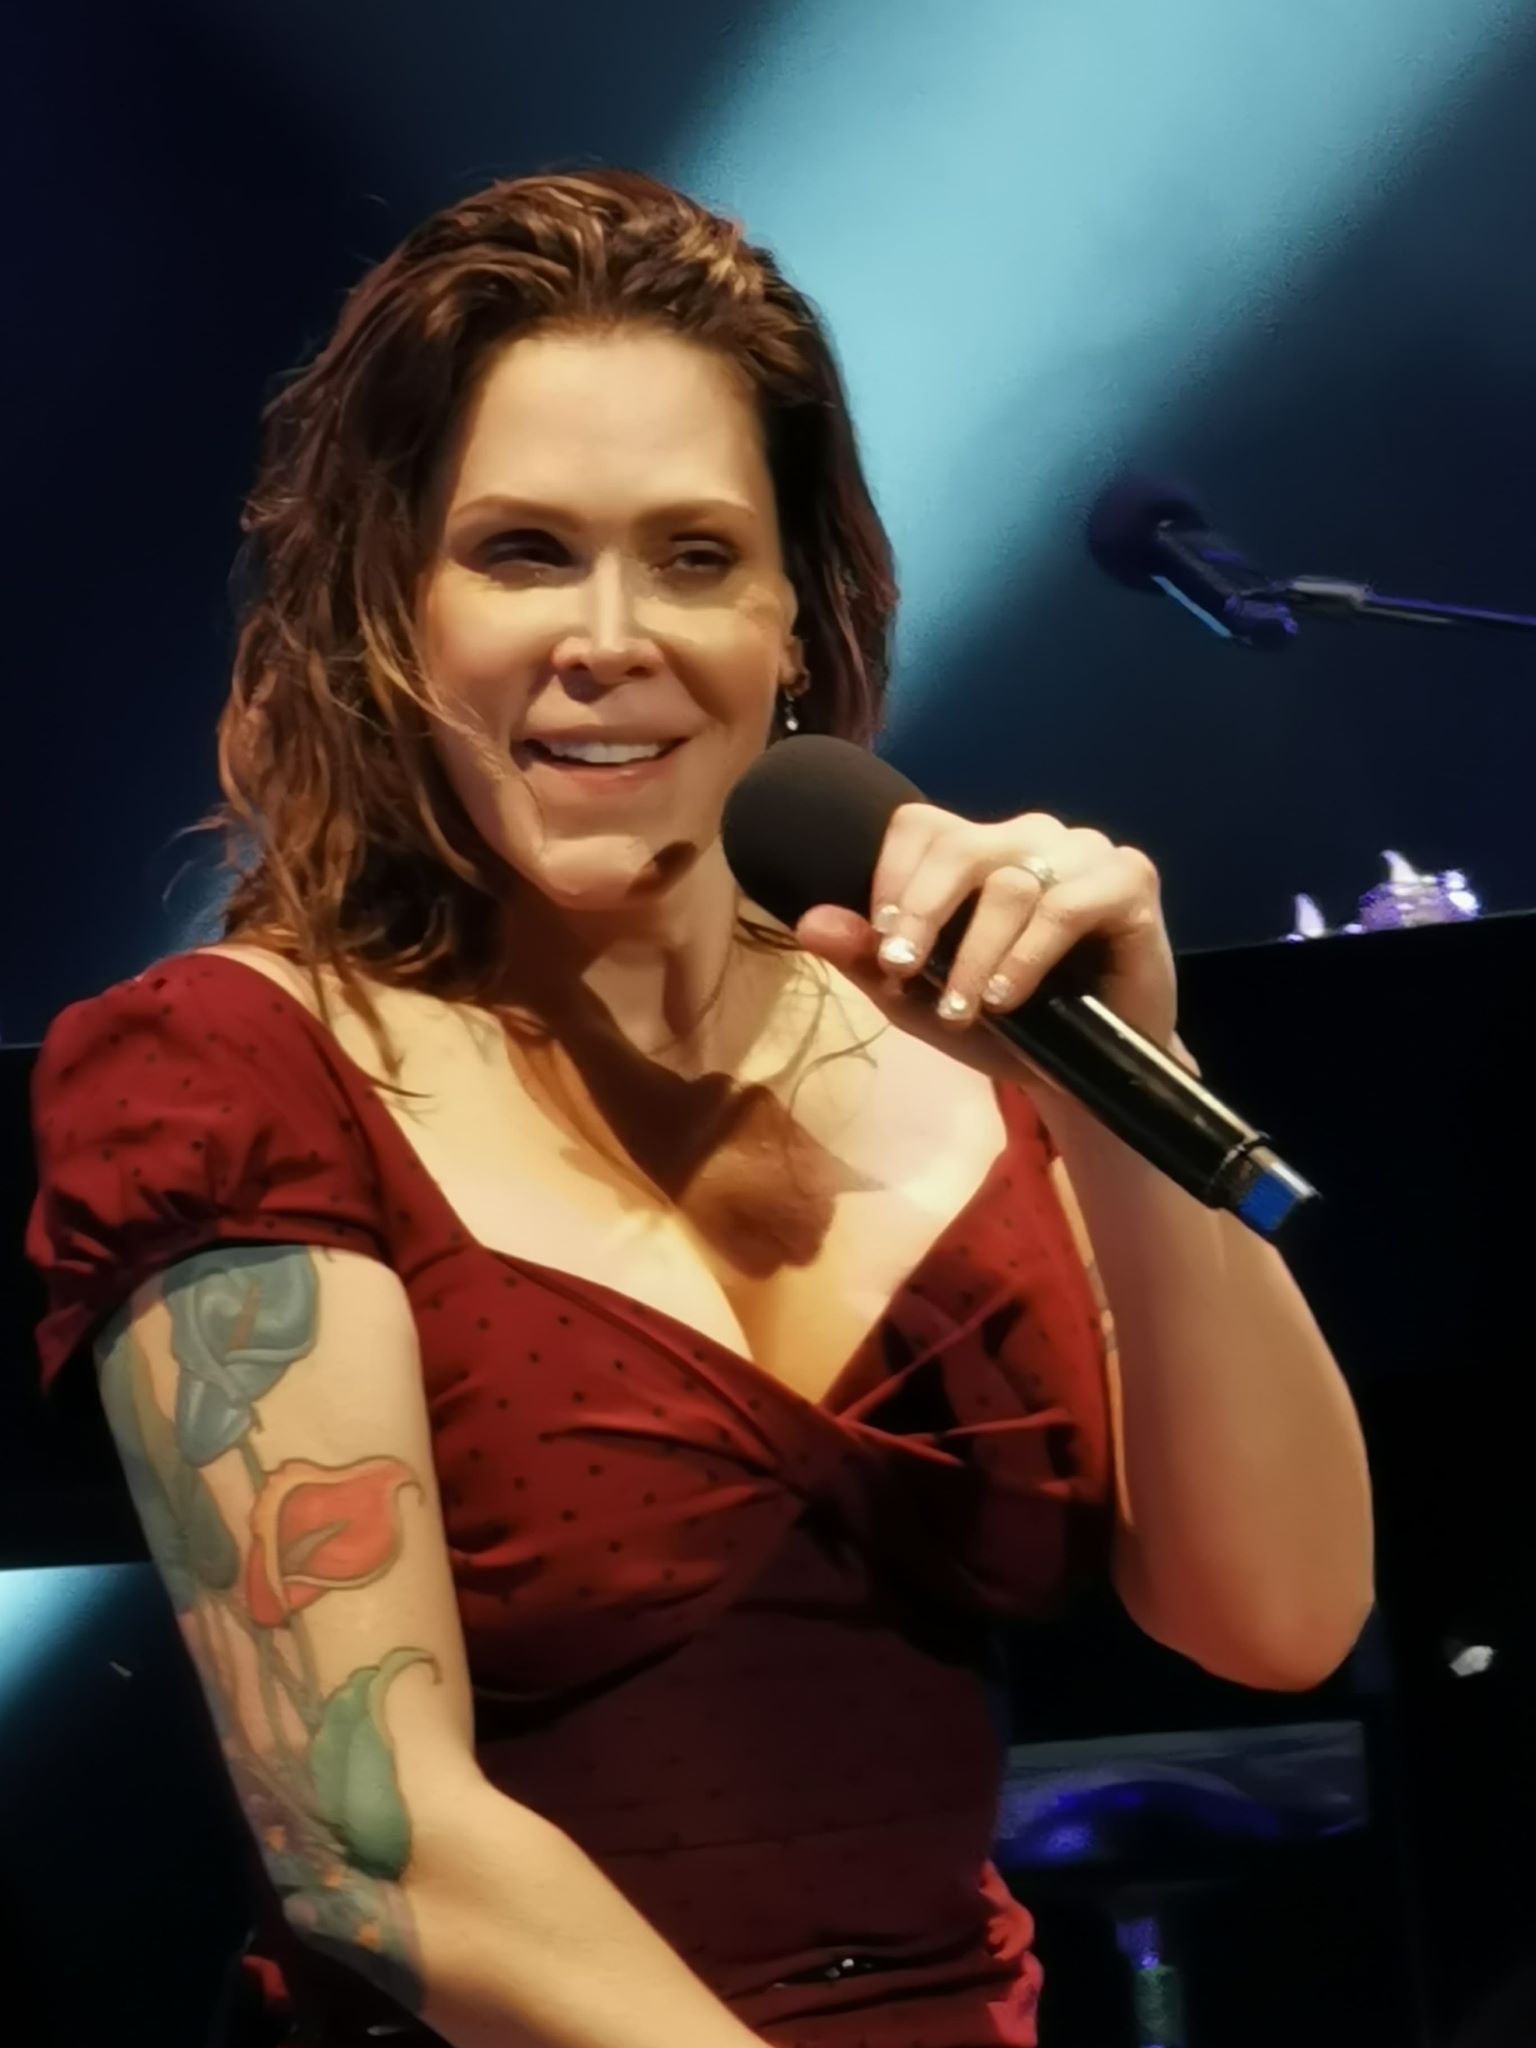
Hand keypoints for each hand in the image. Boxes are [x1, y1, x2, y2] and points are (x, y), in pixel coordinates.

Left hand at [792, 802, 1178, 1086]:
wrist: (1085, 1077)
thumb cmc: (1006, 1027)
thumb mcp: (921, 1000)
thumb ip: (868, 959)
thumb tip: (809, 923)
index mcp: (978, 849)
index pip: (917, 826)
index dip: (889, 881)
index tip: (883, 949)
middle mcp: (1029, 837)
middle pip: (958, 846)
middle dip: (920, 915)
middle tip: (902, 973)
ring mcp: (1084, 852)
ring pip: (1011, 882)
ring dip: (975, 954)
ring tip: (964, 1008)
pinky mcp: (1131, 880)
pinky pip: (1068, 905)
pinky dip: (1028, 955)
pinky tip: (1009, 998)